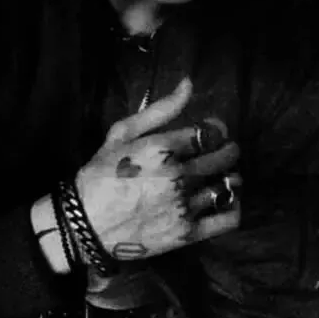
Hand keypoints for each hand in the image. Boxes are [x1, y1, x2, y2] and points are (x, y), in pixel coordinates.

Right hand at [76, 77, 241, 264]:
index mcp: (164, 148)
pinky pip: (227, 219)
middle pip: (225, 157)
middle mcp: (179, 176)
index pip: (212, 132)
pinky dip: (233, 209)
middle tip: (221, 155)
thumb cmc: (100, 176)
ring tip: (219, 180)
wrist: (85, 224)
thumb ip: (159, 110)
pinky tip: (225, 204)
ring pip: (228, 186)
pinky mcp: (187, 233)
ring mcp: (184, 206)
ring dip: (228, 180)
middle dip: (227, 152)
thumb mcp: (121, 134)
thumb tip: (189, 84)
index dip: (217, 130)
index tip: (211, 134)